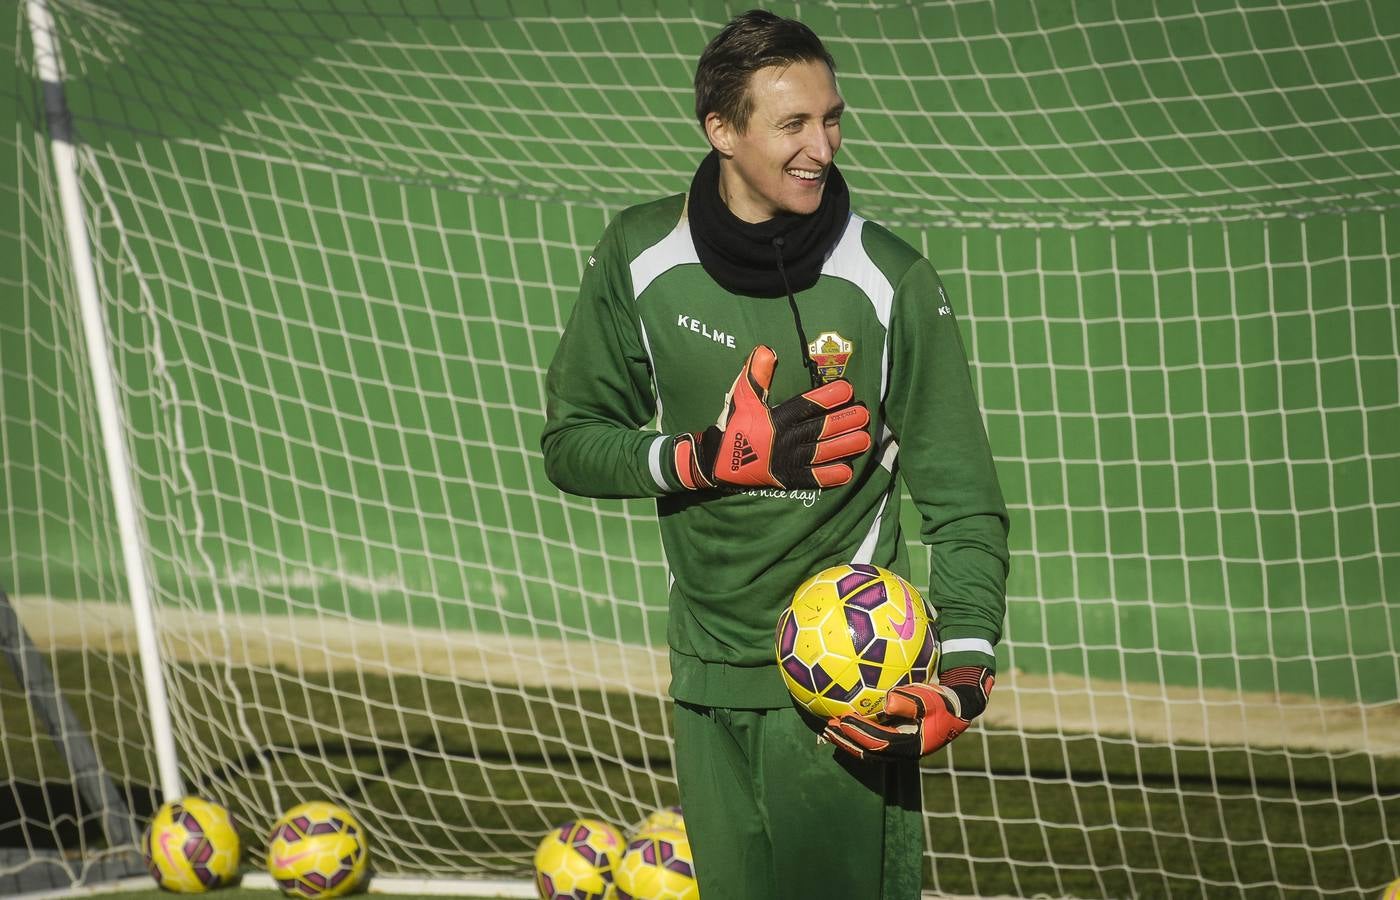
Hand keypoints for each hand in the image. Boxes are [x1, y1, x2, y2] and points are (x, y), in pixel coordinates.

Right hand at [672, 345, 870, 490]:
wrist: (716, 462)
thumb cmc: (734, 426)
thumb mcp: (742, 397)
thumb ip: (756, 374)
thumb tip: (766, 349)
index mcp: (776, 419)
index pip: (806, 406)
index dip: (827, 397)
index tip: (847, 389)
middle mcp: (784, 440)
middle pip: (819, 429)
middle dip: (843, 421)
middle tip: (865, 414)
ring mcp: (787, 461)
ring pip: (820, 453)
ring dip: (843, 447)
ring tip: (864, 439)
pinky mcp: (787, 479)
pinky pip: (811, 478)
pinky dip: (828, 476)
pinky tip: (847, 471)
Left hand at [820, 666, 993, 761]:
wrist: (958, 710)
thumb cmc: (944, 703)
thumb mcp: (931, 700)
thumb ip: (910, 702)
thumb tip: (887, 702)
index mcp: (910, 744)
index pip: (878, 741)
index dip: (859, 733)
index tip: (842, 721)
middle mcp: (902, 752)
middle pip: (868, 751)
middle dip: (847, 741)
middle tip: (828, 729)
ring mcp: (899, 750)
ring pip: (867, 750)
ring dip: (848, 741)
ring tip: (829, 731)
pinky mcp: (897, 743)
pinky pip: (872, 743)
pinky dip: (856, 737)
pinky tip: (844, 725)